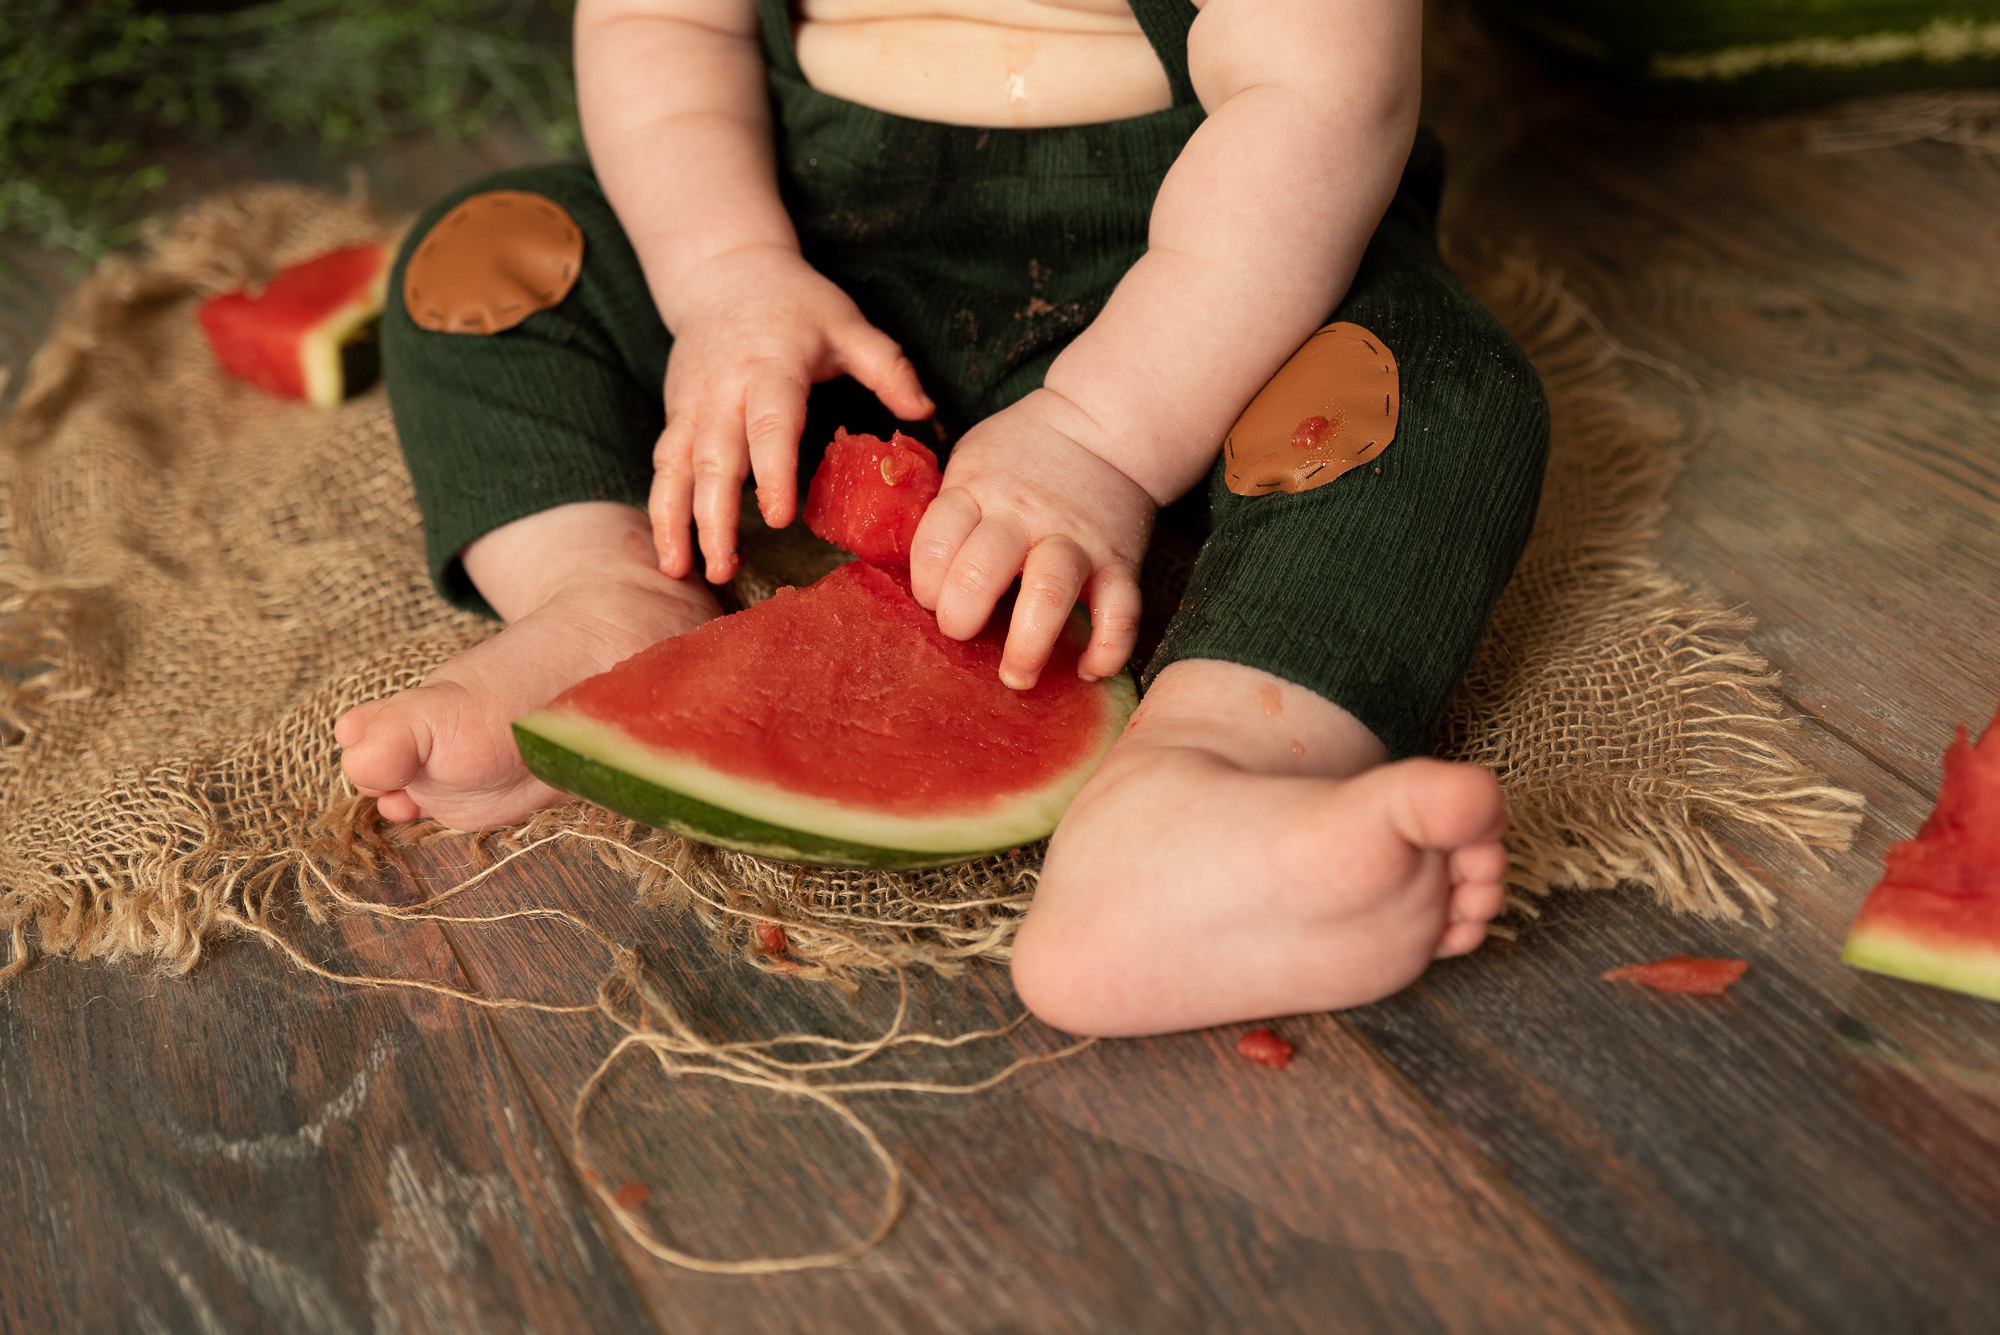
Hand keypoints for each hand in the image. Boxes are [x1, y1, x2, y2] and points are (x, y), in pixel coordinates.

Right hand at [649, 245, 932, 582]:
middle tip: (723, 567)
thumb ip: (887, 367)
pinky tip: (670, 550)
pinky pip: (662, 466)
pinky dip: (661, 509)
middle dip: (714, 516)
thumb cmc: (796, 302)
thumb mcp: (848, 323)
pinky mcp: (676, 414)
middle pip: (713, 458)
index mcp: (772, 366)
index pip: (770, 424)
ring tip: (683, 571)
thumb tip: (925, 412)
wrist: (723, 270)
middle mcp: (724, 389)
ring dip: (676, 520)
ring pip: (676, 467)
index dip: (772, 471)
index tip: (778, 518)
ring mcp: (693, 403)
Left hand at [910, 389, 1154, 688]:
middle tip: (961, 632)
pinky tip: (1087, 670)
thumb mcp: (972, 462)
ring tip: (1016, 676)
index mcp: (977, 491)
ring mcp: (1075, 540)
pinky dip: (1108, 648)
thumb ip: (949, 511)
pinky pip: (1121, 611)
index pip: (936, 539)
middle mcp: (1024, 516)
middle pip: (982, 569)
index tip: (929, 599)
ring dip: (1029, 643)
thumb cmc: (1022, 455)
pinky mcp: (1119, 561)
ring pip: (1049, 592)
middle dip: (961, 614)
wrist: (1101, 427)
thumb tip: (909, 575)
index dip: (924, 580)